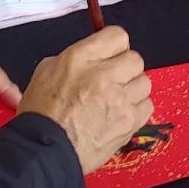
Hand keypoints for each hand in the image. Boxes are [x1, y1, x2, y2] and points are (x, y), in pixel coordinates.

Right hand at [18, 26, 153, 173]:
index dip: (114, 46)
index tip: (110, 54)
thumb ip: (77, 58)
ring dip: (132, 89)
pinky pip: (147, 106)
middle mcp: (104, 76)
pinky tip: (120, 114)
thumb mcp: (47, 71)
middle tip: (112, 80)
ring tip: (116, 99)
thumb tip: (96, 56)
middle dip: (124, 67)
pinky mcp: (129, 123)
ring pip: (144, 82)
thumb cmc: (41, 114)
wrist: (44, 152)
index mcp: (80, 58)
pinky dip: (136, 108)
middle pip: (135, 59)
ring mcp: (119, 100)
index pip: (118, 36)